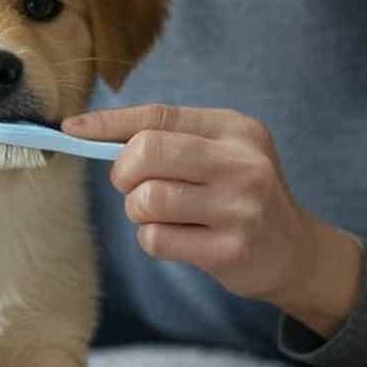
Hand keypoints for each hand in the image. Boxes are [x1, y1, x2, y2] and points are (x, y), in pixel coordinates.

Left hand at [63, 104, 363, 336]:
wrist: (295, 250)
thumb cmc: (237, 194)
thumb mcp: (218, 152)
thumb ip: (167, 139)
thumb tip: (86, 132)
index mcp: (234, 128)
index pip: (158, 116)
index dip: (108, 123)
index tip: (72, 129)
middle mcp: (241, 163)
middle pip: (146, 152)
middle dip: (124, 172)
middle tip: (133, 186)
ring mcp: (239, 207)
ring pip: (146, 200)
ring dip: (139, 212)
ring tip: (164, 215)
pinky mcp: (231, 250)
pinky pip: (156, 240)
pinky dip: (153, 240)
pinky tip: (180, 240)